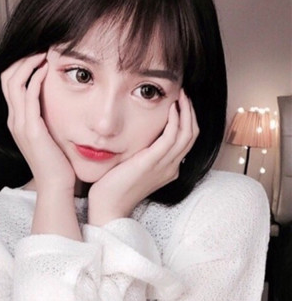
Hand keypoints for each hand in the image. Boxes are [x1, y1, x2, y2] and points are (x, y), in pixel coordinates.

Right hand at [1, 54, 75, 194]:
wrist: (56, 185)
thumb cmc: (56, 160)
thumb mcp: (48, 134)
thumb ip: (46, 117)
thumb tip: (55, 98)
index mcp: (16, 120)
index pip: (9, 83)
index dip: (21, 65)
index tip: (39, 55)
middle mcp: (14, 120)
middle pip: (6, 77)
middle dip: (22, 59)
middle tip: (41, 49)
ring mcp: (20, 124)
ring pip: (14, 82)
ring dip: (29, 64)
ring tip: (44, 54)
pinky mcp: (31, 129)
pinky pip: (28, 96)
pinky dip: (36, 78)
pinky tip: (48, 70)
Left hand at [88, 90, 198, 225]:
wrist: (108, 205)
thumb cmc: (116, 185)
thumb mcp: (135, 166)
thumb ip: (144, 152)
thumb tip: (143, 135)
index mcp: (169, 169)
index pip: (186, 141)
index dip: (187, 120)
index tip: (181, 104)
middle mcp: (172, 167)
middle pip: (192, 136)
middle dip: (191, 113)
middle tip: (185, 95)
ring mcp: (165, 166)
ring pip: (187, 135)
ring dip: (186, 112)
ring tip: (181, 96)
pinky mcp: (152, 162)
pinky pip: (171, 137)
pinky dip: (175, 121)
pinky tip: (171, 108)